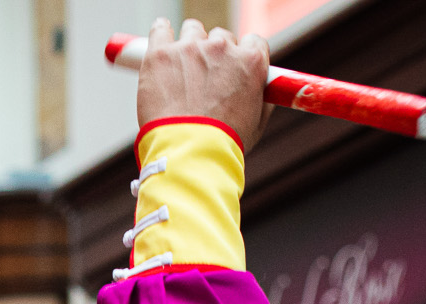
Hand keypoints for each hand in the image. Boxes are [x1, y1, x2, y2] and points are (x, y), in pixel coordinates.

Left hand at [135, 17, 271, 151]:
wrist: (188, 154)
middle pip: (219, 38)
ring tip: (178, 71)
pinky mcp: (161, 54)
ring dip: (187, 46)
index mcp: (250, 61)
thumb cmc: (222, 144)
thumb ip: (261, 99)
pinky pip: (161, 28)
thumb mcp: (256, 124)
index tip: (230, 67)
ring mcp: (189, 48)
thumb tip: (264, 91)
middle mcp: (222, 48)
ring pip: (191, 31)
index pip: (251, 42)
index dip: (239, 55)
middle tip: (200, 80)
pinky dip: (161, 33)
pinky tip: (161, 42)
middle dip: (212, 55)